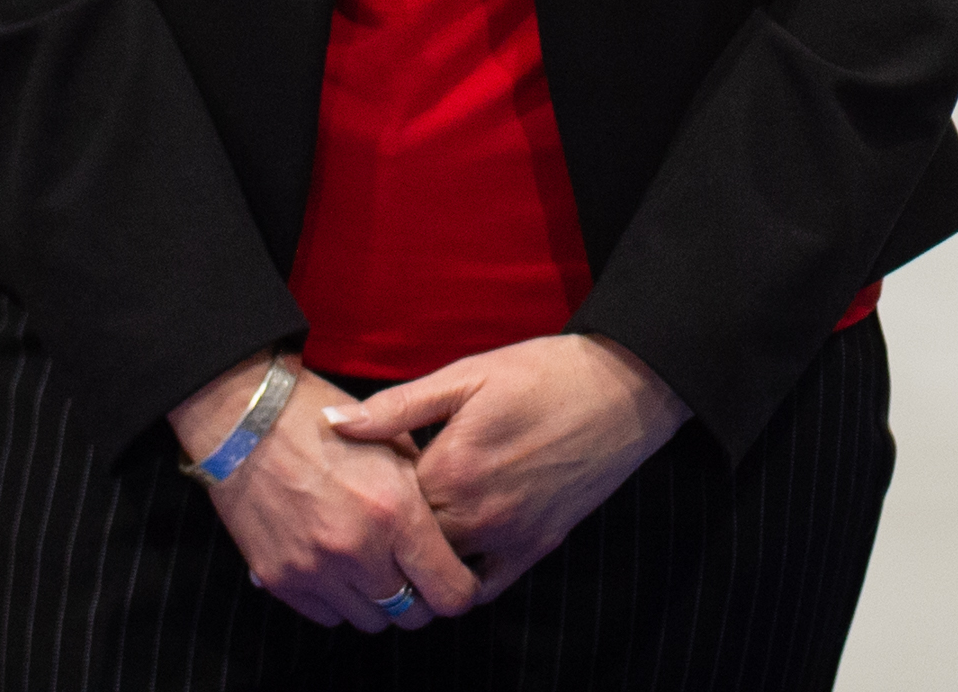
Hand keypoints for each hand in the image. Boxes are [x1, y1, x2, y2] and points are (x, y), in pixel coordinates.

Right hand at [170, 353, 477, 629]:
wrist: (248, 422)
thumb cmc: (325, 425)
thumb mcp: (393, 444)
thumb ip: (423, 497)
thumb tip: (446, 537)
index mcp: (396, 512)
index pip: (449, 590)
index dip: (460, 590)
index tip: (457, 580)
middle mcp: (358, 550)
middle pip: (410, 615)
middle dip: (421, 600)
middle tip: (416, 576)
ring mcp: (316, 570)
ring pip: (369, 621)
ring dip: (378, 601)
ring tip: (373, 567)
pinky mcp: (281, 580)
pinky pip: (327, 616)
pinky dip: (339, 600)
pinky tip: (338, 568)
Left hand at [331, 333, 686, 602]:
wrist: (623, 388)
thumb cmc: (542, 372)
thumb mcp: (466, 374)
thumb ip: (396, 407)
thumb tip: (334, 424)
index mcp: (450, 466)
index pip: (384, 502)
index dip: (368, 490)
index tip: (363, 478)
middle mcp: (476, 512)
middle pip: (406, 543)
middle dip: (388, 529)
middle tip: (381, 507)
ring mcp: (509, 535)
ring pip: (440, 570)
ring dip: (420, 557)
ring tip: (409, 532)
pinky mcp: (537, 547)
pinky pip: (485, 586)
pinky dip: (461, 580)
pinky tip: (449, 556)